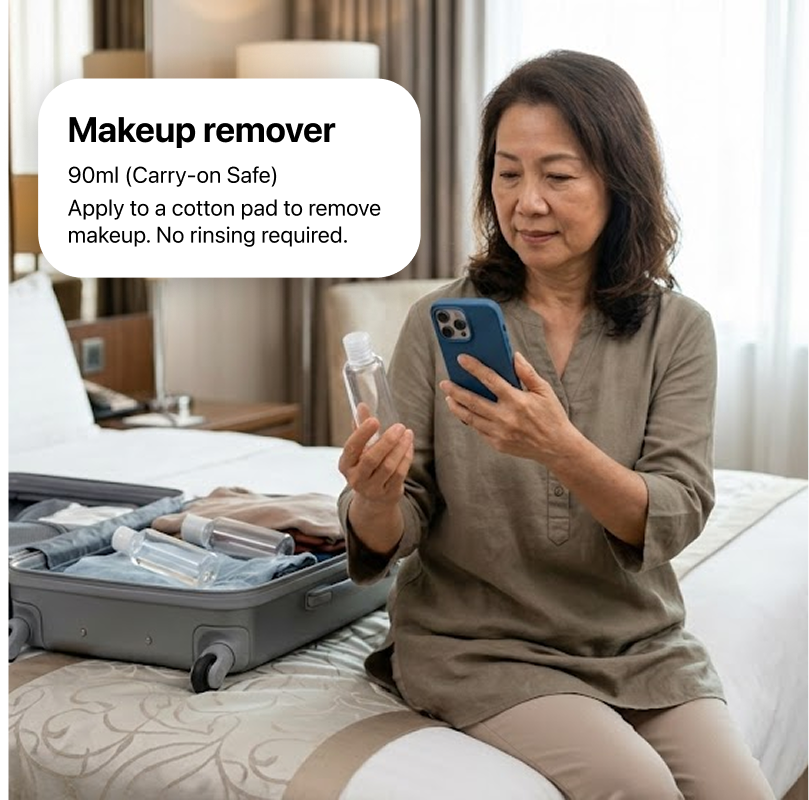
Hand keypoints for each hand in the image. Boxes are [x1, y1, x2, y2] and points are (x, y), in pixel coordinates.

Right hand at [338, 404, 413, 508]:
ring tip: (408, 433)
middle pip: (372, 459)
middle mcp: (356, 479)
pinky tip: (409, 445)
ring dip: (400, 447)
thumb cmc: (365, 466)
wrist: (373, 498)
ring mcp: (372, 488)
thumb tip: (362, 405)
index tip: (374, 420)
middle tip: (399, 426)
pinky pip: (400, 473)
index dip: (362, 433)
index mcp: (345, 464)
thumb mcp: (360, 449)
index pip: (351, 448)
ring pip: (389, 466)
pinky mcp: (388, 493)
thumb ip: (360, 428)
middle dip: (387, 441)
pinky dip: (406, 457)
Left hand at [439, 352, 577, 464]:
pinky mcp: (498, 444)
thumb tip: (514, 356)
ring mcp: (500, 433)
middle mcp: (506, 417)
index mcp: (517, 400)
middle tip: (444, 383)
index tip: (461, 359)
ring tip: (448, 397)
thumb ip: (527, 373)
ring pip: (470, 418)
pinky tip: (464, 412)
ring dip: (457, 406)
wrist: (557, 447)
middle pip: (473, 401)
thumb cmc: (551, 415)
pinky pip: (478, 430)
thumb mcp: (544, 391)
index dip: (474, 368)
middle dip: (455, 390)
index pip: (490, 379)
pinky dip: (469, 420)